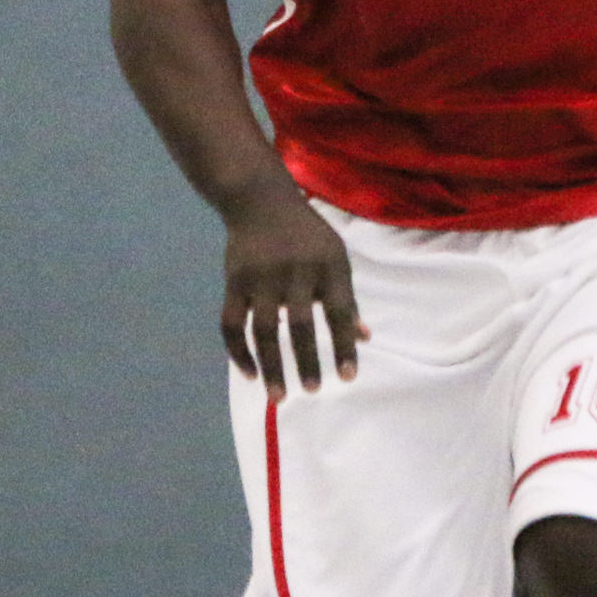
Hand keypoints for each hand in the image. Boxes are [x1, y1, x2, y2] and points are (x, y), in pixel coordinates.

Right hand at [219, 179, 365, 392]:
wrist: (261, 201)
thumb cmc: (308, 236)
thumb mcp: (335, 258)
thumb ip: (346, 298)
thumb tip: (364, 338)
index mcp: (329, 266)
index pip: (340, 312)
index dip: (345, 345)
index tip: (348, 377)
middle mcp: (296, 272)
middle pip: (303, 325)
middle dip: (308, 361)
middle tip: (313, 391)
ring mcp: (262, 278)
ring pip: (265, 330)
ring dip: (271, 366)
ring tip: (279, 396)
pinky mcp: (235, 281)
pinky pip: (233, 324)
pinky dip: (239, 351)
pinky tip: (250, 373)